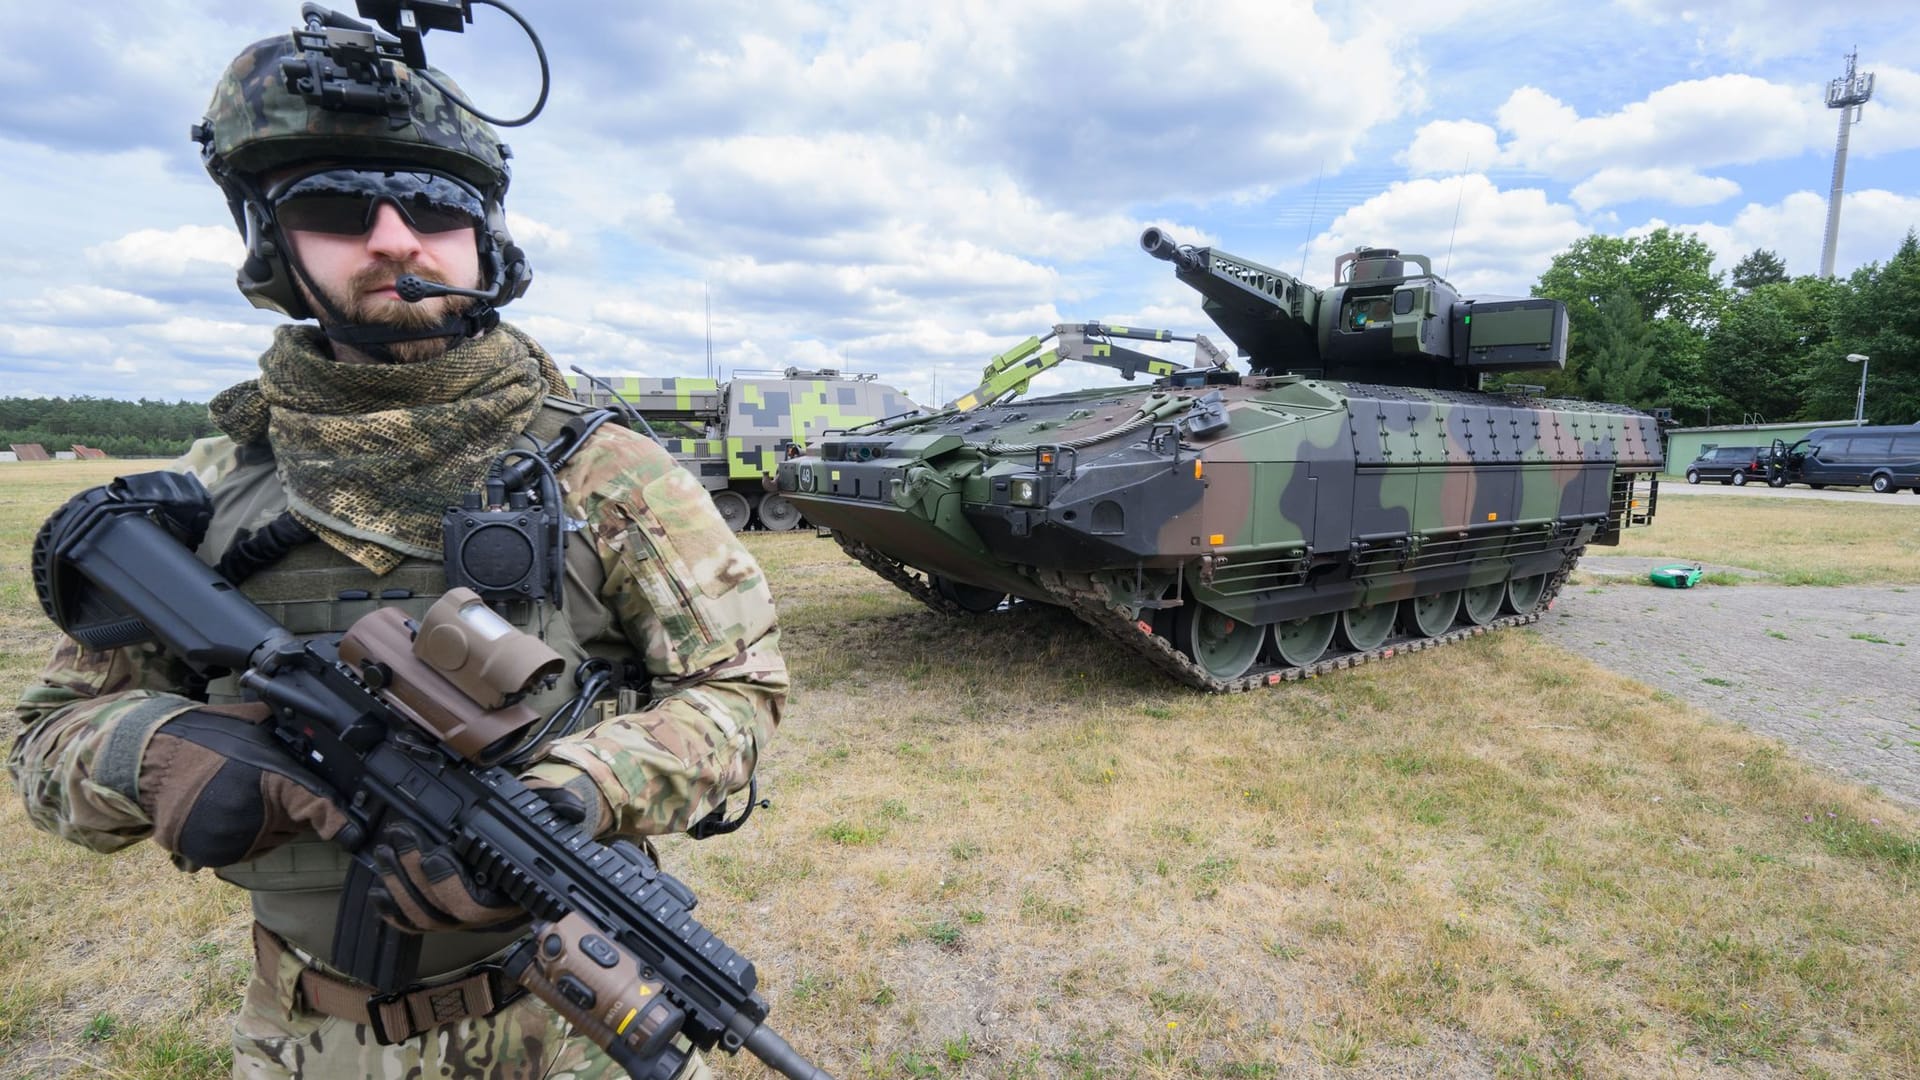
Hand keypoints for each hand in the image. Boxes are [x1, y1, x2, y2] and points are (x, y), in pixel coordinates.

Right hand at [137, 705, 350, 868]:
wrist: (149, 760)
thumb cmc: (204, 738)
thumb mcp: (256, 723)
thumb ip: (291, 732)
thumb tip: (328, 730)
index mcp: (269, 780)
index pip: (316, 807)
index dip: (336, 820)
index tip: (354, 832)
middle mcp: (253, 816)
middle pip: (296, 824)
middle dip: (289, 808)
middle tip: (258, 784)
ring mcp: (232, 840)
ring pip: (273, 839)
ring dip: (267, 825)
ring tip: (235, 795)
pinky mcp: (213, 855)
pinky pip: (246, 850)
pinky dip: (243, 837)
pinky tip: (222, 813)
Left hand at [365, 763, 610, 932]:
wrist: (529, 853)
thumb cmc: (537, 835)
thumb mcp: (548, 813)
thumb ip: (557, 806)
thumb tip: (569, 808)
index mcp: (511, 895)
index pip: (477, 903)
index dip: (449, 882)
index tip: (433, 851)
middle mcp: (485, 915)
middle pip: (443, 912)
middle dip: (415, 877)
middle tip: (401, 838)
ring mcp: (462, 919)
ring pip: (424, 919)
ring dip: (399, 886)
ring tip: (386, 851)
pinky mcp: (444, 916)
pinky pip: (413, 926)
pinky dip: (392, 911)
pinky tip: (378, 890)